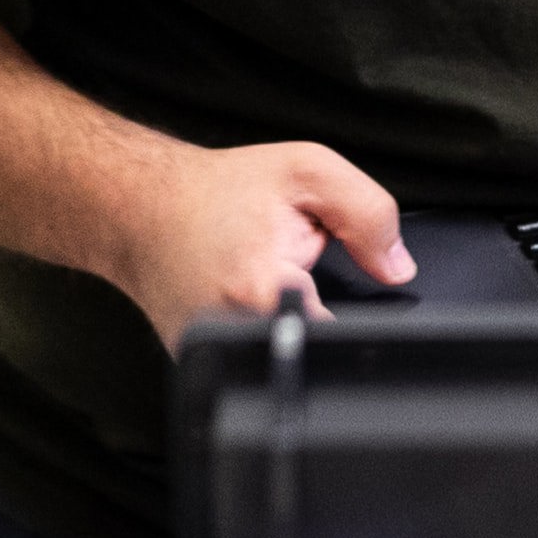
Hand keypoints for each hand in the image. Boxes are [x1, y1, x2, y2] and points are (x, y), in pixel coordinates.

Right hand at [107, 138, 408, 345]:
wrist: (138, 206)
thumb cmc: (217, 190)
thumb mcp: (306, 172)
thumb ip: (366, 214)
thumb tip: (399, 269)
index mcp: (265, 289)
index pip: (343, 334)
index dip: (356, 314)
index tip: (337, 288)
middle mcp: (236, 335)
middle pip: (315, 349)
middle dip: (316, 311)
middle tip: (290, 271)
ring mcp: (214, 358)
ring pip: (284, 358)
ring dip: (289, 326)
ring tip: (263, 283)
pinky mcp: (202, 364)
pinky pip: (253, 359)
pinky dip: (259, 332)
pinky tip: (240, 298)